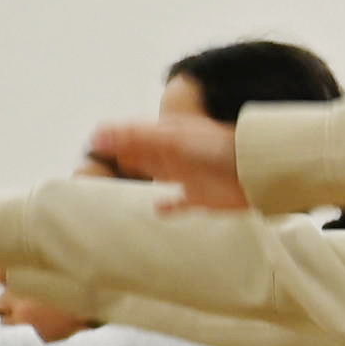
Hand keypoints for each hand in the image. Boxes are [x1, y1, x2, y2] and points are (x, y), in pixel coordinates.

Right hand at [92, 112, 251, 212]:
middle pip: (142, 157)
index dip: (113, 139)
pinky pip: (178, 204)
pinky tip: (156, 210)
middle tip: (95, 172)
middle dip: (123, 161)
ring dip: (142, 181)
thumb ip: (133, 137)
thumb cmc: (213, 147)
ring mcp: (186, 177)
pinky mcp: (200, 198)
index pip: (132, 135)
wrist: (254, 169)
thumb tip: (96, 135)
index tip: (90, 147)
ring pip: (157, 177)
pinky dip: (167, 207)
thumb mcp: (170, 139)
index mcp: (165, 136)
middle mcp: (174, 156)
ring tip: (118, 192)